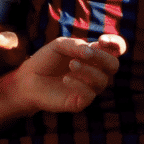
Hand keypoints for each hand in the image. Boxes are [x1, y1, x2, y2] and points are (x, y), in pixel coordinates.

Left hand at [0, 34, 126, 113]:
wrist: (27, 80)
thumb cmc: (45, 60)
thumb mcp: (60, 46)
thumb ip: (76, 45)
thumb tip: (91, 52)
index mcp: (93, 56)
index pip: (116, 50)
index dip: (116, 44)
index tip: (102, 40)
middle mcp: (95, 72)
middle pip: (113, 65)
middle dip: (102, 57)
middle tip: (85, 53)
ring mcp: (89, 88)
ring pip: (103, 81)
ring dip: (88, 70)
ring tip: (71, 64)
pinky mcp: (80, 102)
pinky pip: (89, 95)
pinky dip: (79, 84)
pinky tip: (65, 79)